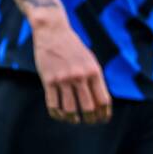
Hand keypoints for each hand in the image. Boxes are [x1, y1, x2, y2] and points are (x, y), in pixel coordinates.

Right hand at [30, 9, 111, 124]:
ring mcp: (63, 79)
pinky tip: (59, 115)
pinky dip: (57, 113)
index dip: (104, 114)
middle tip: (87, 121)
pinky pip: (53, 103)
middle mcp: (80, 76)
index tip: (101, 120)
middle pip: (88, 107)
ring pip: (70, 108)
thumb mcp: (89, 60)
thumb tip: (100, 102)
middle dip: (89, 119)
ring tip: (73, 120)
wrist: (52, 31)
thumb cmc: (72, 46)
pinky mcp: (48, 79)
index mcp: (94, 72)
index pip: (103, 100)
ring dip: (73, 118)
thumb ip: (95, 79)